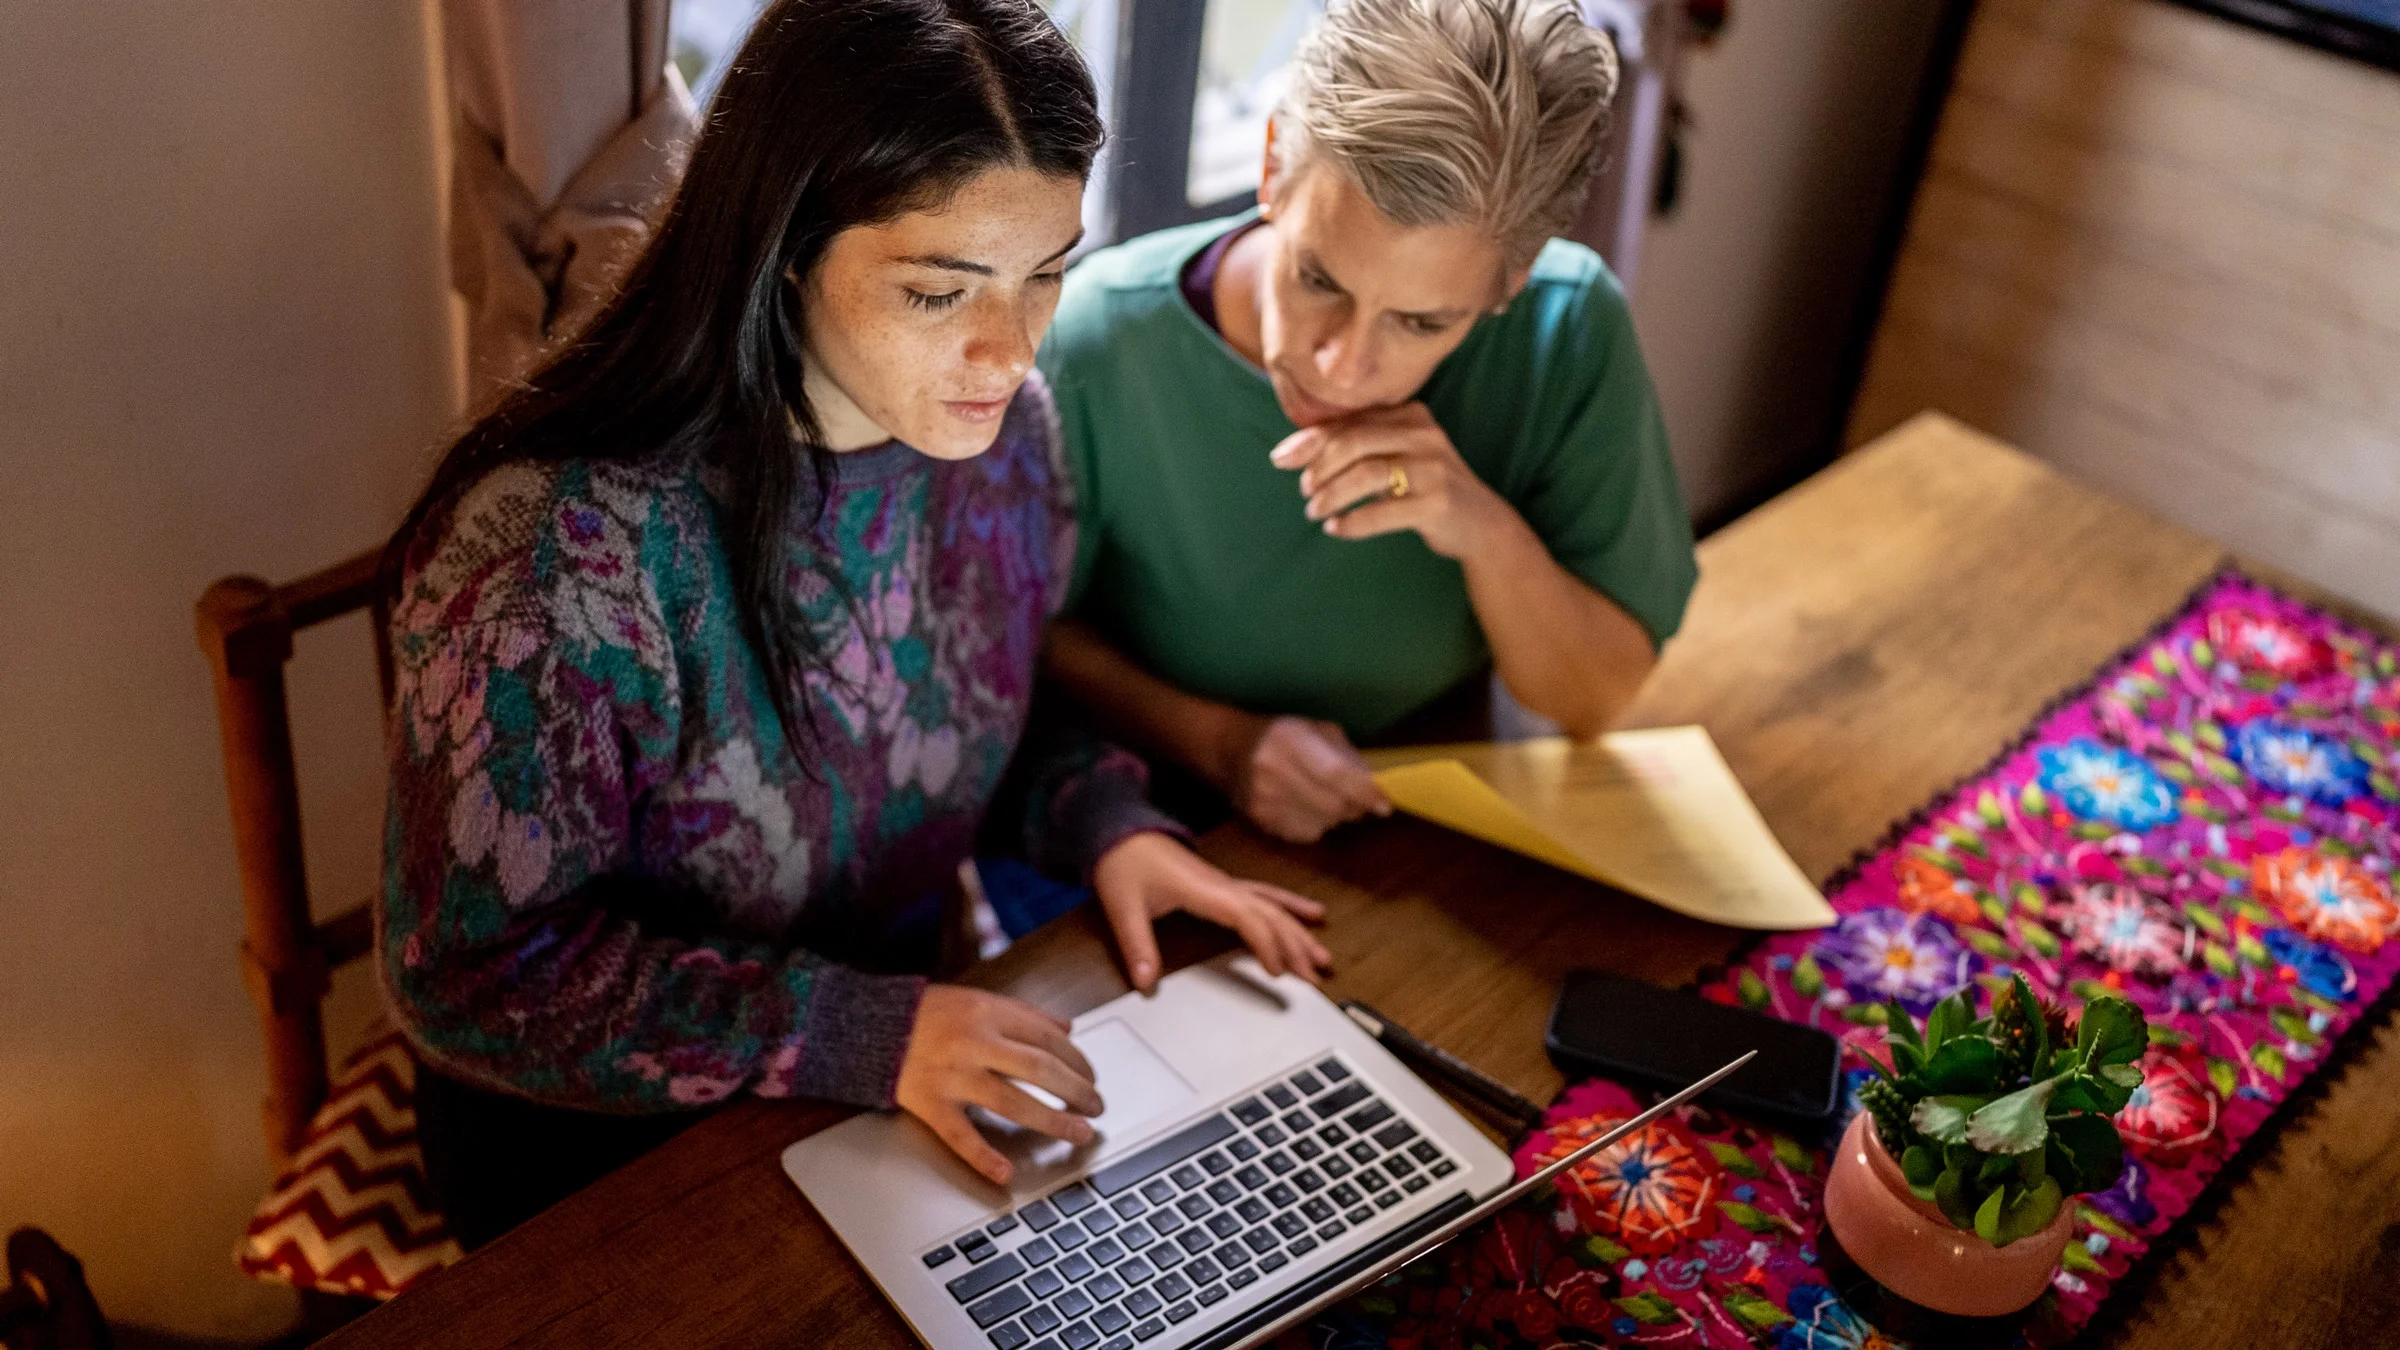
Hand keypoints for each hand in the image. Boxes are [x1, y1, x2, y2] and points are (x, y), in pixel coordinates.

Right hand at [896, 984, 1104, 1185]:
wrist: (871, 1026)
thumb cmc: (930, 1014)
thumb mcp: (980, 1001)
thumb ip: (1025, 1014)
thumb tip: (1068, 1028)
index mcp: (989, 1013)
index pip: (1049, 1038)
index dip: (1079, 1061)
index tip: (1092, 1078)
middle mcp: (975, 1042)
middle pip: (1039, 1069)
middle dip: (1075, 1090)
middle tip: (1095, 1108)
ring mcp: (952, 1075)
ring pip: (1011, 1101)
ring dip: (1051, 1120)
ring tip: (1077, 1133)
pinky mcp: (930, 1103)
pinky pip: (960, 1135)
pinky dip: (983, 1156)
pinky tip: (1006, 1173)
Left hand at [1091, 831, 1332, 993]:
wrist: (1121, 831)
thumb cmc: (1123, 864)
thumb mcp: (1123, 906)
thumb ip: (1136, 945)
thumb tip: (1146, 982)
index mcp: (1203, 889)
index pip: (1246, 916)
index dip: (1266, 943)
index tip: (1278, 971)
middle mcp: (1222, 885)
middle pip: (1269, 913)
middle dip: (1295, 945)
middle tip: (1314, 976)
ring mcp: (1226, 883)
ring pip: (1273, 906)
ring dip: (1299, 931)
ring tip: (1322, 957)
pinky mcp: (1223, 885)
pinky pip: (1265, 896)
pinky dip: (1290, 906)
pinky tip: (1313, 914)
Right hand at [1218, 714, 1391, 844]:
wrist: (1229, 750)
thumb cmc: (1282, 736)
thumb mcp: (1315, 729)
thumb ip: (1348, 756)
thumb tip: (1376, 786)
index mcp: (1291, 739)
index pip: (1336, 774)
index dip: (1365, 792)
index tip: (1384, 804)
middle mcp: (1274, 769)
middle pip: (1333, 805)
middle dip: (1355, 806)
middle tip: (1360, 799)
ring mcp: (1265, 799)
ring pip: (1324, 823)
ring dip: (1336, 815)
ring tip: (1325, 795)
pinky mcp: (1262, 821)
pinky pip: (1307, 833)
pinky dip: (1317, 824)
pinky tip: (1305, 805)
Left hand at [1269, 401, 1524, 560]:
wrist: (1480, 523)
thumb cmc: (1423, 487)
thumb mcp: (1392, 459)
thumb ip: (1351, 448)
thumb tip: (1289, 452)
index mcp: (1410, 415)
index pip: (1350, 422)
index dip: (1310, 440)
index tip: (1280, 460)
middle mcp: (1424, 434)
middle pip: (1354, 442)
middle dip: (1320, 467)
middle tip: (1304, 491)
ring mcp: (1434, 467)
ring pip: (1367, 473)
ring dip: (1332, 495)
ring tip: (1314, 512)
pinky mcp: (1439, 502)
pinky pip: (1384, 511)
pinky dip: (1353, 521)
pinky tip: (1336, 529)